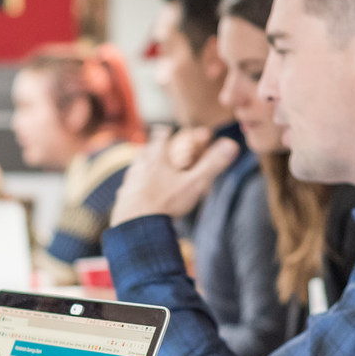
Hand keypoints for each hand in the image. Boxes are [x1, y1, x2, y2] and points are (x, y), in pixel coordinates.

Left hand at [109, 124, 239, 227]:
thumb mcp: (194, 183)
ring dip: (143, 169)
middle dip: (152, 150)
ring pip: (136, 170)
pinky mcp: (123, 198)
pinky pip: (129, 189)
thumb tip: (232, 144)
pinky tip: (138, 195)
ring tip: (148, 171)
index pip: (160, 138)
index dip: (164, 132)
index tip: (165, 129)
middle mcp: (139, 166)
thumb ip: (212, 164)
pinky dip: (136, 188)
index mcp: (156, 158)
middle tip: (156, 149)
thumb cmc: (166, 203)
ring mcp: (129, 182)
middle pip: (145, 152)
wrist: (136, 226)